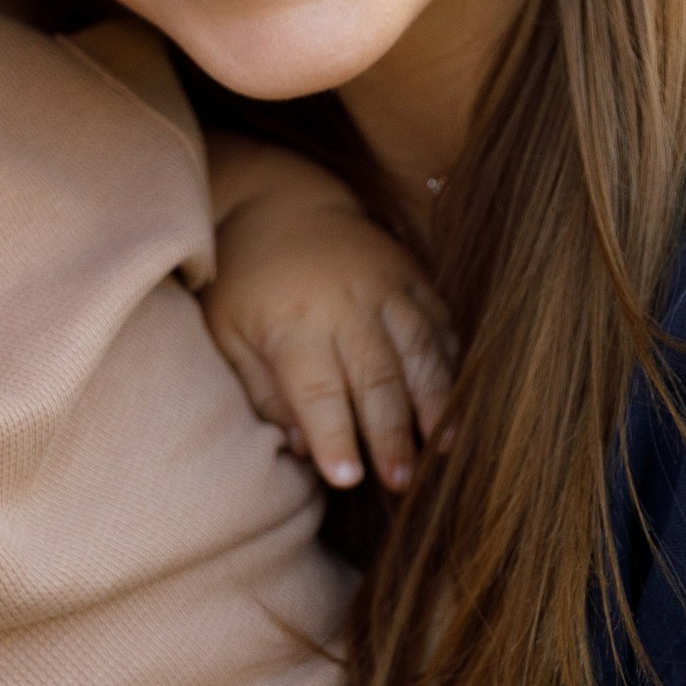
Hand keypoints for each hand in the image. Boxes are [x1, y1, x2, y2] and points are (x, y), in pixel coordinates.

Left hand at [206, 164, 450, 492]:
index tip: (348, 479)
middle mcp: (346, 304)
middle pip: (376, 377)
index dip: (334, 436)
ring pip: (419, 351)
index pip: (317, 390)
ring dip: (435, 404)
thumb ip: (262, 393)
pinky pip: (441, 326)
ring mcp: (387, 287)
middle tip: (401, 482)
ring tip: (443, 449)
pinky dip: (453, 366)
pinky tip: (457, 406)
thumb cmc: (244, 284)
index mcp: (293, 323)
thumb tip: (302, 450)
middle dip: (391, 434)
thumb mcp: (228, 336)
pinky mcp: (413, 278)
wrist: (279, 203)